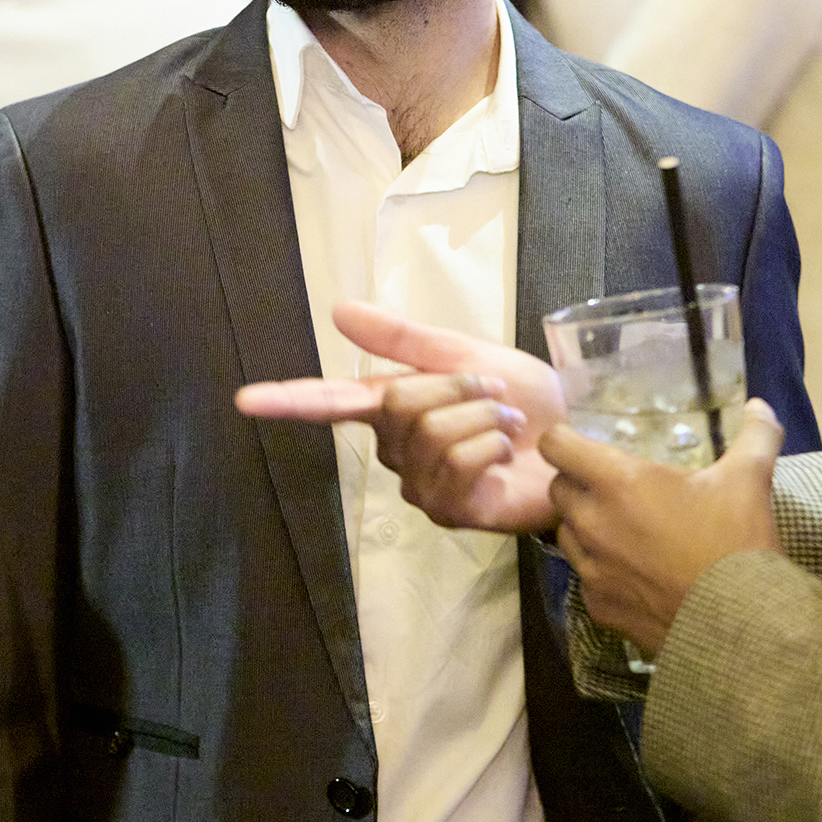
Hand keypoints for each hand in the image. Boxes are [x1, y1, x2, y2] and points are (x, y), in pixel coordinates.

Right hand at [232, 300, 566, 532]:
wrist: (576, 435)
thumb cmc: (522, 398)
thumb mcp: (463, 352)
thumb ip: (402, 338)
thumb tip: (338, 309)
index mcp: (392, 407)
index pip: (328, 403)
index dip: (286, 400)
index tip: (245, 400)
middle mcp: (396, 450)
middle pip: (401, 403)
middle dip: (459, 387)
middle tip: (495, 395)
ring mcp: (420, 486)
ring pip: (433, 433)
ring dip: (484, 418)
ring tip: (508, 427)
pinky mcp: (450, 512)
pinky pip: (460, 464)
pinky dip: (494, 446)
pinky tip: (508, 457)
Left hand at [543, 398, 783, 654]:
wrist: (741, 626)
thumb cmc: (736, 542)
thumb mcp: (750, 480)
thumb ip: (755, 435)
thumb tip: (760, 405)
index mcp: (617, 483)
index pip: (555, 446)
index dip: (562, 439)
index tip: (578, 439)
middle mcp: (592, 523)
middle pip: (557, 490)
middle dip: (576, 482)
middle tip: (610, 485)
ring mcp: (592, 569)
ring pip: (566, 535)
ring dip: (584, 525)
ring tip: (621, 527)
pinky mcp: (600, 607)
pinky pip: (586, 577)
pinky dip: (601, 569)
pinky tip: (634, 571)